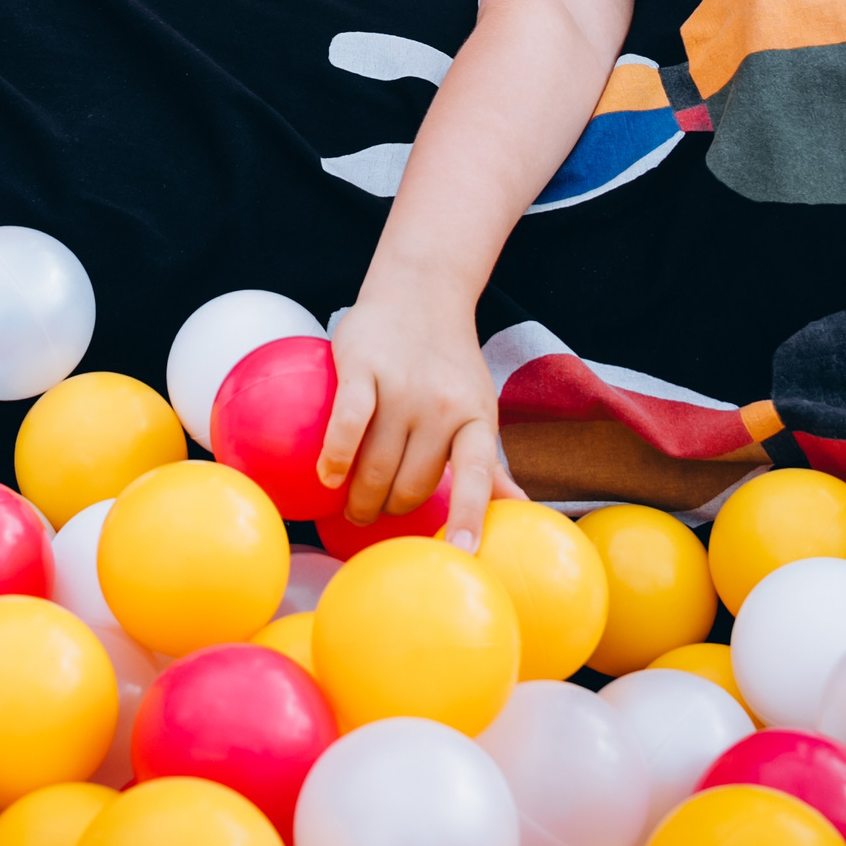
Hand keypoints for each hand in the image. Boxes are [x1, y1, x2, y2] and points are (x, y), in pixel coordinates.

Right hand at [316, 290, 522, 551]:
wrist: (420, 292)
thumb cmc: (449, 362)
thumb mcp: (478, 407)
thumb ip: (487, 460)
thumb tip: (518, 507)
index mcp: (476, 418)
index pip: (477, 475)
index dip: (468, 515)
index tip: (462, 553)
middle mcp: (442, 405)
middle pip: (411, 482)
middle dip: (389, 510)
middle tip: (374, 514)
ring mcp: (402, 386)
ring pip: (376, 464)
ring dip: (359, 496)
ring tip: (350, 505)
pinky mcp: (363, 367)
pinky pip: (346, 424)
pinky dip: (335, 458)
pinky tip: (327, 476)